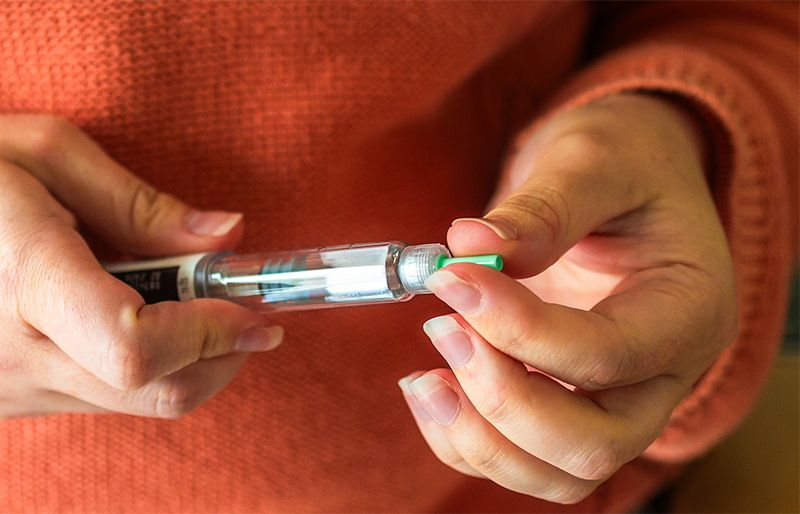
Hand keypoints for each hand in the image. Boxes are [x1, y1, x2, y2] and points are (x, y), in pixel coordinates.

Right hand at [0, 114, 282, 419]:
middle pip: (150, 391)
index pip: (134, 348)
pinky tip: (132, 316)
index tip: (252, 306)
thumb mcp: (44, 148)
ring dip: (184, 362)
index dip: (210, 335)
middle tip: (249, 312)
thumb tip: (227, 237)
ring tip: (192, 303)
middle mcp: (9, 348)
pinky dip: (137, 369)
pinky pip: (95, 400)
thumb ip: (140, 203)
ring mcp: (1, 386)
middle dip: (220, 355)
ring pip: (131, 405)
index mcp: (21, 272)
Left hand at [398, 94, 735, 502]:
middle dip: (502, 402)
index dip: (520, 330)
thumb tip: (470, 244)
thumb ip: (544, 205)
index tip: (452, 278)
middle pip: (592, 446)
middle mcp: (663, 376)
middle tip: (441, 327)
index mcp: (689, 310)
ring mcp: (618, 405)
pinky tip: (428, 384)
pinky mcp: (570, 412)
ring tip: (423, 376)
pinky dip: (464, 441)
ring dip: (478, 438)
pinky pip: (519, 462)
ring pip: (557, 474)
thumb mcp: (595, 159)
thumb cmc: (622, 164)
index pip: (608, 356)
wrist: (626, 181)